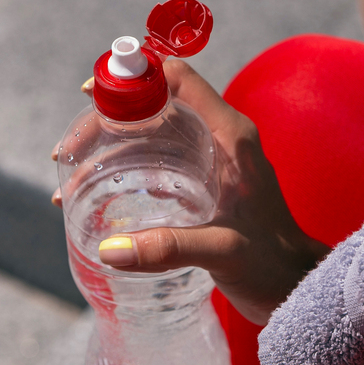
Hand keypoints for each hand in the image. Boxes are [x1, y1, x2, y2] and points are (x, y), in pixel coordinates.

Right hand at [54, 59, 327, 324]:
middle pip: (152, 107)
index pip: (179, 80)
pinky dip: (122, 172)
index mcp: (231, 136)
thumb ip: (169, 247)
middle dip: (104, 122)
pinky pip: (154, 162)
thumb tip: (109, 249)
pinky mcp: (201, 185)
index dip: (134, 77)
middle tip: (65, 152)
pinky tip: (94, 197)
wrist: (298, 287)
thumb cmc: (274, 265)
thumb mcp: (222, 252)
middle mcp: (219, 138)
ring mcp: (209, 160)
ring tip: (68, 182)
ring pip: (148, 137)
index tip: (91, 92)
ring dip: (107, 151)